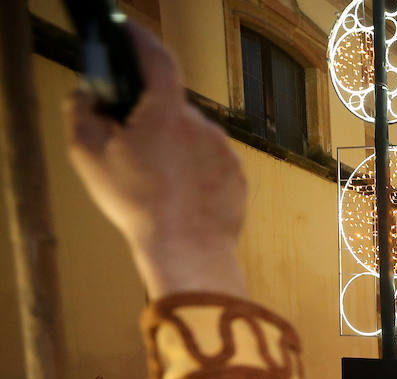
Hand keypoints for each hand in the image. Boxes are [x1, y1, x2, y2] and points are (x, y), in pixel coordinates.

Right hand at [66, 22, 247, 299]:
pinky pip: (211, 163)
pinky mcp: (237, 176)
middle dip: (151, 118)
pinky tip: (179, 195)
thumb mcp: (89, 155)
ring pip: (192, 137)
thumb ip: (83, 112)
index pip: (157, 59)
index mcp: (167, 111)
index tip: (128, 34)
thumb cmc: (139, 204)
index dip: (140, 41)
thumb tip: (90, 96)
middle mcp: (202, 125)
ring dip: (174, 149)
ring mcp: (225, 151)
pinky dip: (194, 171)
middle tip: (131, 147)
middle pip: (171, 107)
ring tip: (157, 183)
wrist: (188, 250)